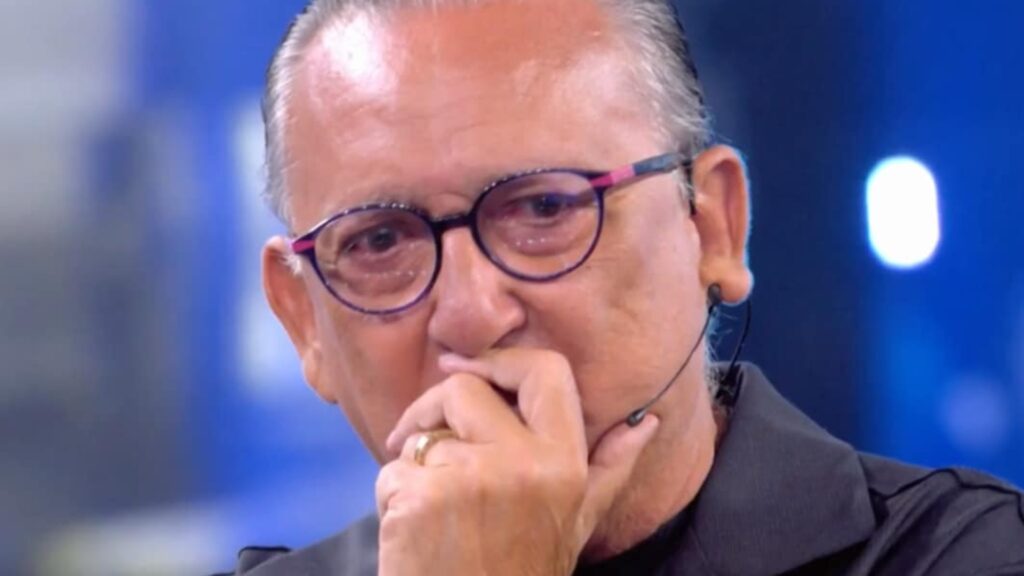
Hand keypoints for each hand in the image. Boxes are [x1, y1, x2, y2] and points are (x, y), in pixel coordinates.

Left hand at [376, 348, 659, 575]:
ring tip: (431, 514)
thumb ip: (608, 469)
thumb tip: (646, 422)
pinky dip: (391, 498)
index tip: (464, 368)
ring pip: (421, 436)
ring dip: (411, 468)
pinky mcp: (422, 497)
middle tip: (414, 437)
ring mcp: (471, 478)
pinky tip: (412, 535)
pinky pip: (393, 472)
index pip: (546, 372)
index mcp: (565, 462)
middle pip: (463, 389)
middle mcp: (523, 462)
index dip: (500, 359)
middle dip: (429, 407)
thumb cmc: (522, 571)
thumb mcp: (575, 522)